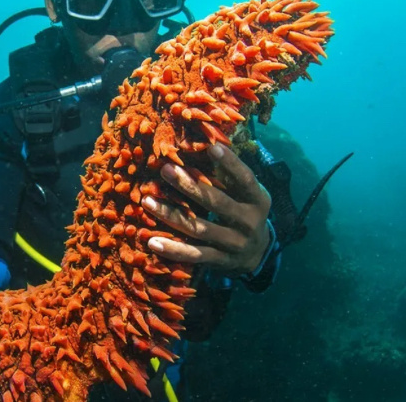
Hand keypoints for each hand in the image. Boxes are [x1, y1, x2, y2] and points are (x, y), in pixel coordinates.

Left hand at [141, 143, 271, 276]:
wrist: (258, 253)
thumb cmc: (245, 210)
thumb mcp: (248, 193)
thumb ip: (230, 174)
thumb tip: (205, 143)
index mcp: (258, 200)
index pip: (245, 179)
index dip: (231, 163)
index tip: (212, 146)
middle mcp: (249, 222)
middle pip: (216, 203)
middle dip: (189, 186)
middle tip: (165, 170)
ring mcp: (234, 244)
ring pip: (199, 229)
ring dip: (171, 215)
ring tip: (147, 201)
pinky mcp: (220, 261)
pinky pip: (194, 255)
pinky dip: (173, 249)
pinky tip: (153, 242)